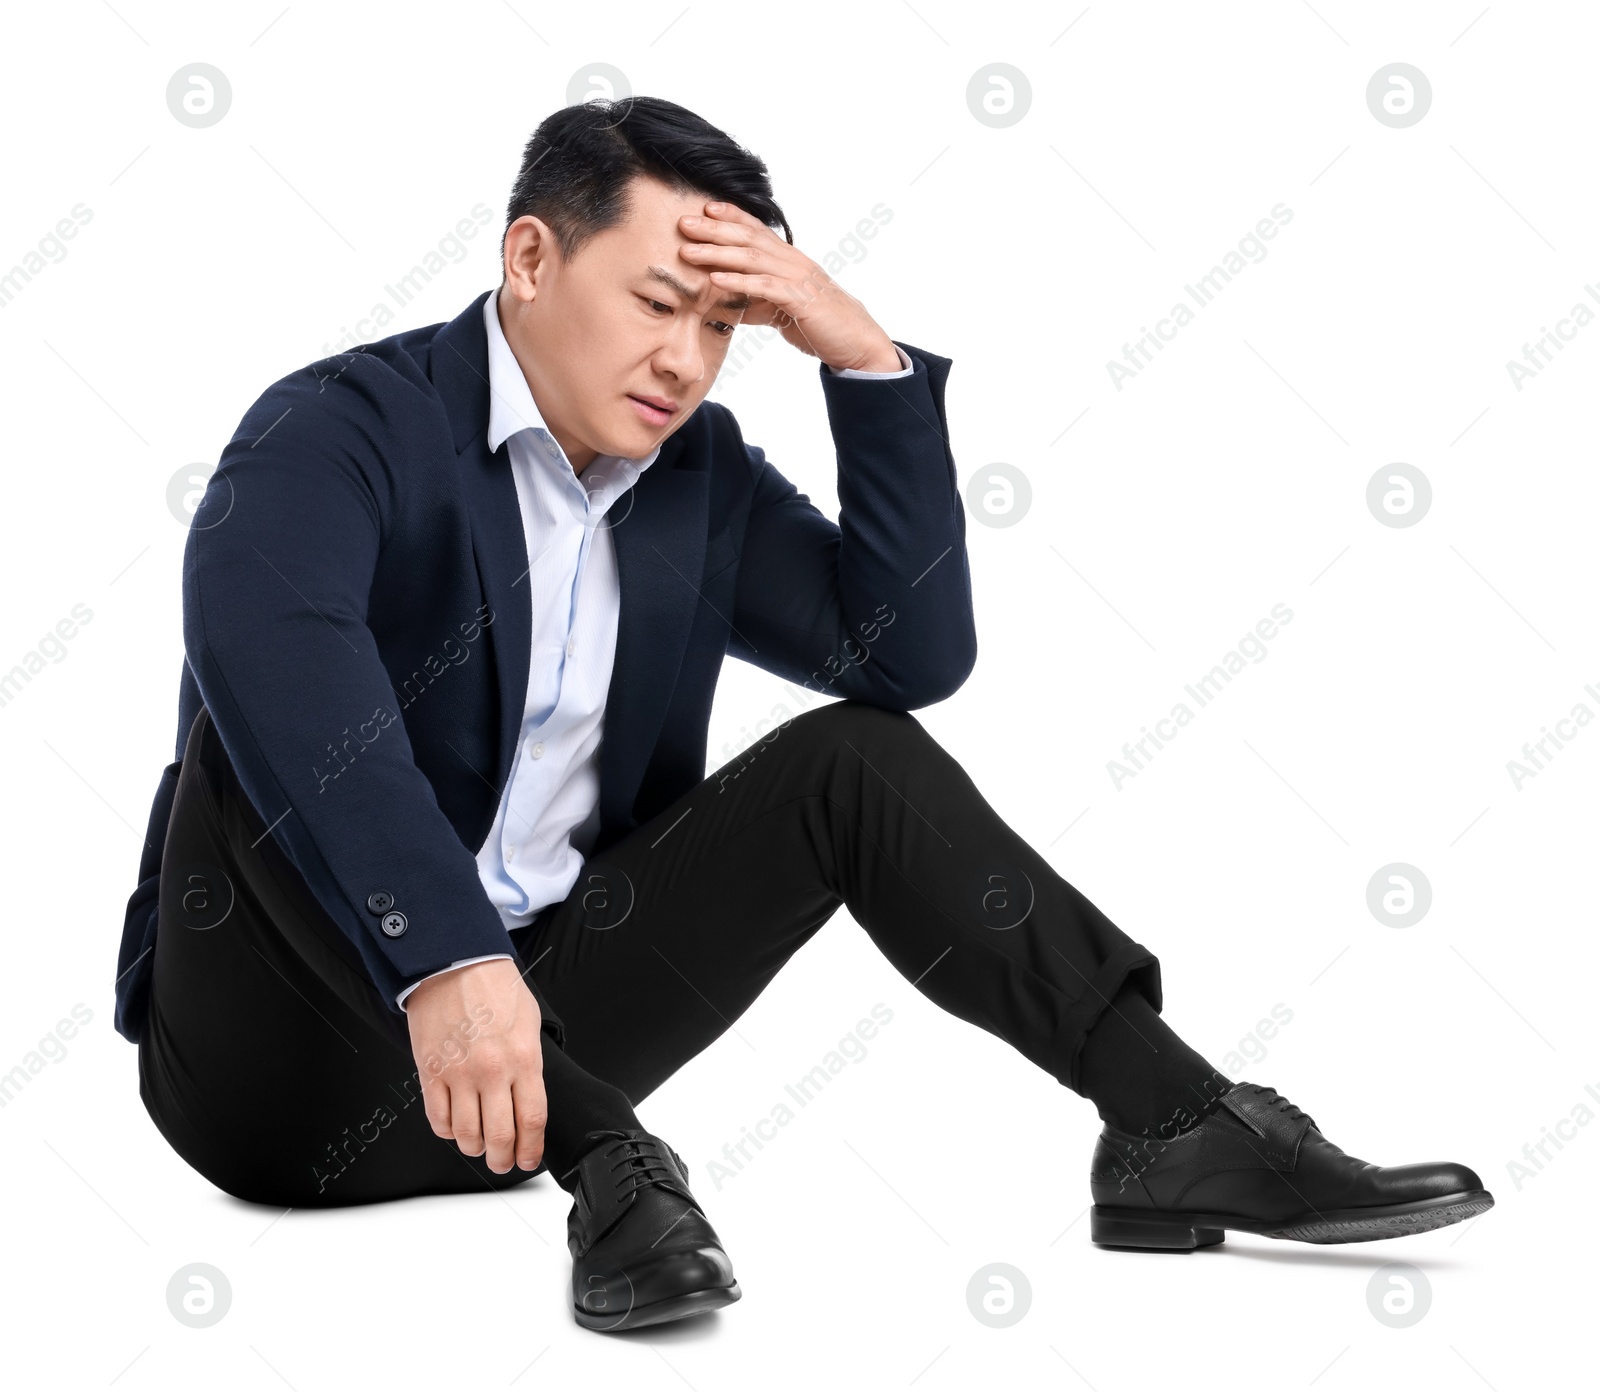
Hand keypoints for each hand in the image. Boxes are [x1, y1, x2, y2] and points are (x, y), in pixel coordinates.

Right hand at [405, 957, 546, 1173]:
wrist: (453, 964)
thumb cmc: (493, 988)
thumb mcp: (529, 1024)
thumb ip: (530, 1065)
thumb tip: (529, 1101)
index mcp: (523, 1058)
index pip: (532, 1120)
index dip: (531, 1149)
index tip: (530, 1159)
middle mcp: (492, 1071)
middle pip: (499, 1136)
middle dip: (503, 1159)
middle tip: (503, 1162)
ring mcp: (458, 1074)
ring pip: (466, 1134)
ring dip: (474, 1149)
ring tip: (480, 1147)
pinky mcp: (430, 1072)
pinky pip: (438, 1119)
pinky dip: (448, 1132)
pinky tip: (455, 1129)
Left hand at [678, 200, 900, 372]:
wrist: (856, 342)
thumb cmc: (821, 325)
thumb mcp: (783, 310)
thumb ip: (757, 303)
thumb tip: (730, 306)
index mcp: (789, 260)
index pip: (757, 229)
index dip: (731, 215)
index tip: (703, 208)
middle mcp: (793, 261)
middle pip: (748, 237)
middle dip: (713, 228)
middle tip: (683, 222)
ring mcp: (798, 278)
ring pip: (752, 257)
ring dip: (717, 252)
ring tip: (688, 251)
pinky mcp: (800, 300)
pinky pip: (764, 286)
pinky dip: (738, 282)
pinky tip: (715, 280)